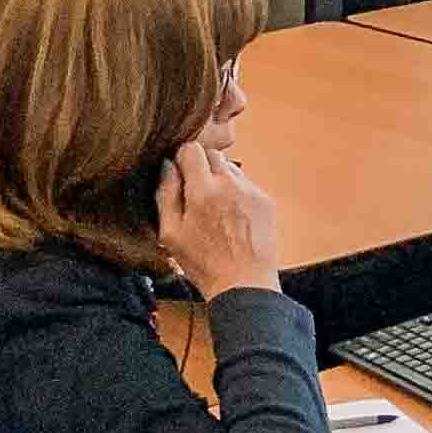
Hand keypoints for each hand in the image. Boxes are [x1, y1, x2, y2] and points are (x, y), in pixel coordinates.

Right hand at [156, 139, 279, 298]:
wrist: (245, 284)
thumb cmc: (204, 264)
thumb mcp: (171, 234)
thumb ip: (165, 194)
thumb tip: (167, 165)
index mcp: (203, 190)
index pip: (192, 148)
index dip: (182, 158)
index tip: (179, 174)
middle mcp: (230, 183)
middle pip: (212, 154)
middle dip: (201, 166)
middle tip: (195, 192)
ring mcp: (251, 190)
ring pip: (230, 168)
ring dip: (219, 179)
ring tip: (214, 208)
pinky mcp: (266, 200)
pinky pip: (246, 184)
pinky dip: (236, 192)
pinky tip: (231, 217)